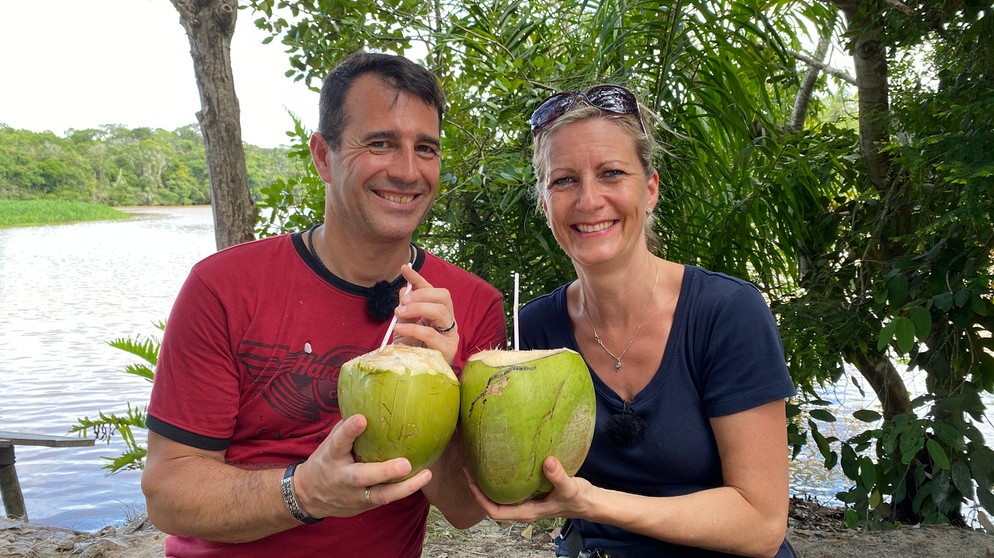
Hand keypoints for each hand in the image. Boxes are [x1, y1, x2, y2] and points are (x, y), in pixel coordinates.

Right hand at [291, 414, 432, 517]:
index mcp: (332, 456)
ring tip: (426, 474)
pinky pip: (386, 498)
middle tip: (405, 463)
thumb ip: (348, 428)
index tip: (361, 419)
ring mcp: (354, 495)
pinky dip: (404, 490)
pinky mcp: (365, 505)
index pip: (339, 442)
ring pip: (380, 495)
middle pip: (361, 477)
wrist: (310, 495)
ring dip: (405, 487)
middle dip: (384, 471)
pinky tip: (422, 478)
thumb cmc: (327, 460)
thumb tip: (372, 400)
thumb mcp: (331, 443)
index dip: (349, 431)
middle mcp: (342, 477)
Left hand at [390, 265, 458, 363]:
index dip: (418, 278)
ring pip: (441, 310)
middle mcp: (447, 322)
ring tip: (399, 312)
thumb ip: (404, 312)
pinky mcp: (448, 349)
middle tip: (402, 301)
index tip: (404, 268)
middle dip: (421, 294)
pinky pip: (430, 334)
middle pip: (443, 296)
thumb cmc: (412, 354)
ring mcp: (450, 334)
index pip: (431, 291)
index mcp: (437, 315)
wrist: (417, 379)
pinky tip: (399, 328)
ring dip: (418, 307)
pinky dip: (412, 328)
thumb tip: (402, 291)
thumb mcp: (403, 330)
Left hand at [466, 456, 589, 522]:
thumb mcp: (569, 487)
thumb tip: (548, 461)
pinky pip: (511, 489)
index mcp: (527, 512)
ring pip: (501, 497)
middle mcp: (524, 508)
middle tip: (470, 467)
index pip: (495, 511)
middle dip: (479, 489)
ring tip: (480, 464)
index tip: (471, 480)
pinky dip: (502, 480)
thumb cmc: (579, 499)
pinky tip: (502, 464)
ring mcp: (527, 502)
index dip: (480, 498)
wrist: (590, 502)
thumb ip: (559, 476)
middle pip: (493, 504)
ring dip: (489, 484)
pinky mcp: (532, 493)